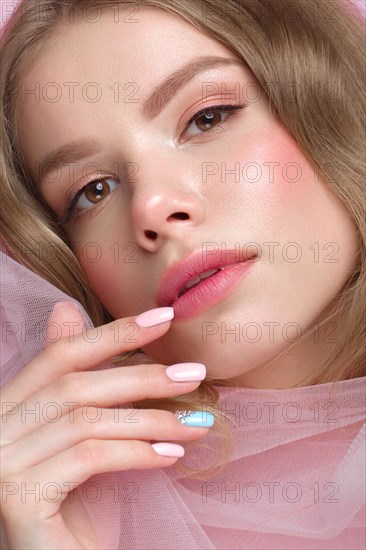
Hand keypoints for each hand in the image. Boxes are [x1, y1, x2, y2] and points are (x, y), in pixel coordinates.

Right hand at [0, 303, 209, 548]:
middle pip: (77, 386)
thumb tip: (65, 308)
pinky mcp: (19, 499)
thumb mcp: (81, 435)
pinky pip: (90, 459)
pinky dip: (138, 453)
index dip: (113, 333)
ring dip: (151, 419)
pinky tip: (172, 456)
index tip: (164, 318)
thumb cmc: (77, 502)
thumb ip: (77, 381)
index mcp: (10, 406)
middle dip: (142, 376)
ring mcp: (3, 465)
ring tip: (195, 423)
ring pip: (87, 421)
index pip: (61, 355)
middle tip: (194, 374)